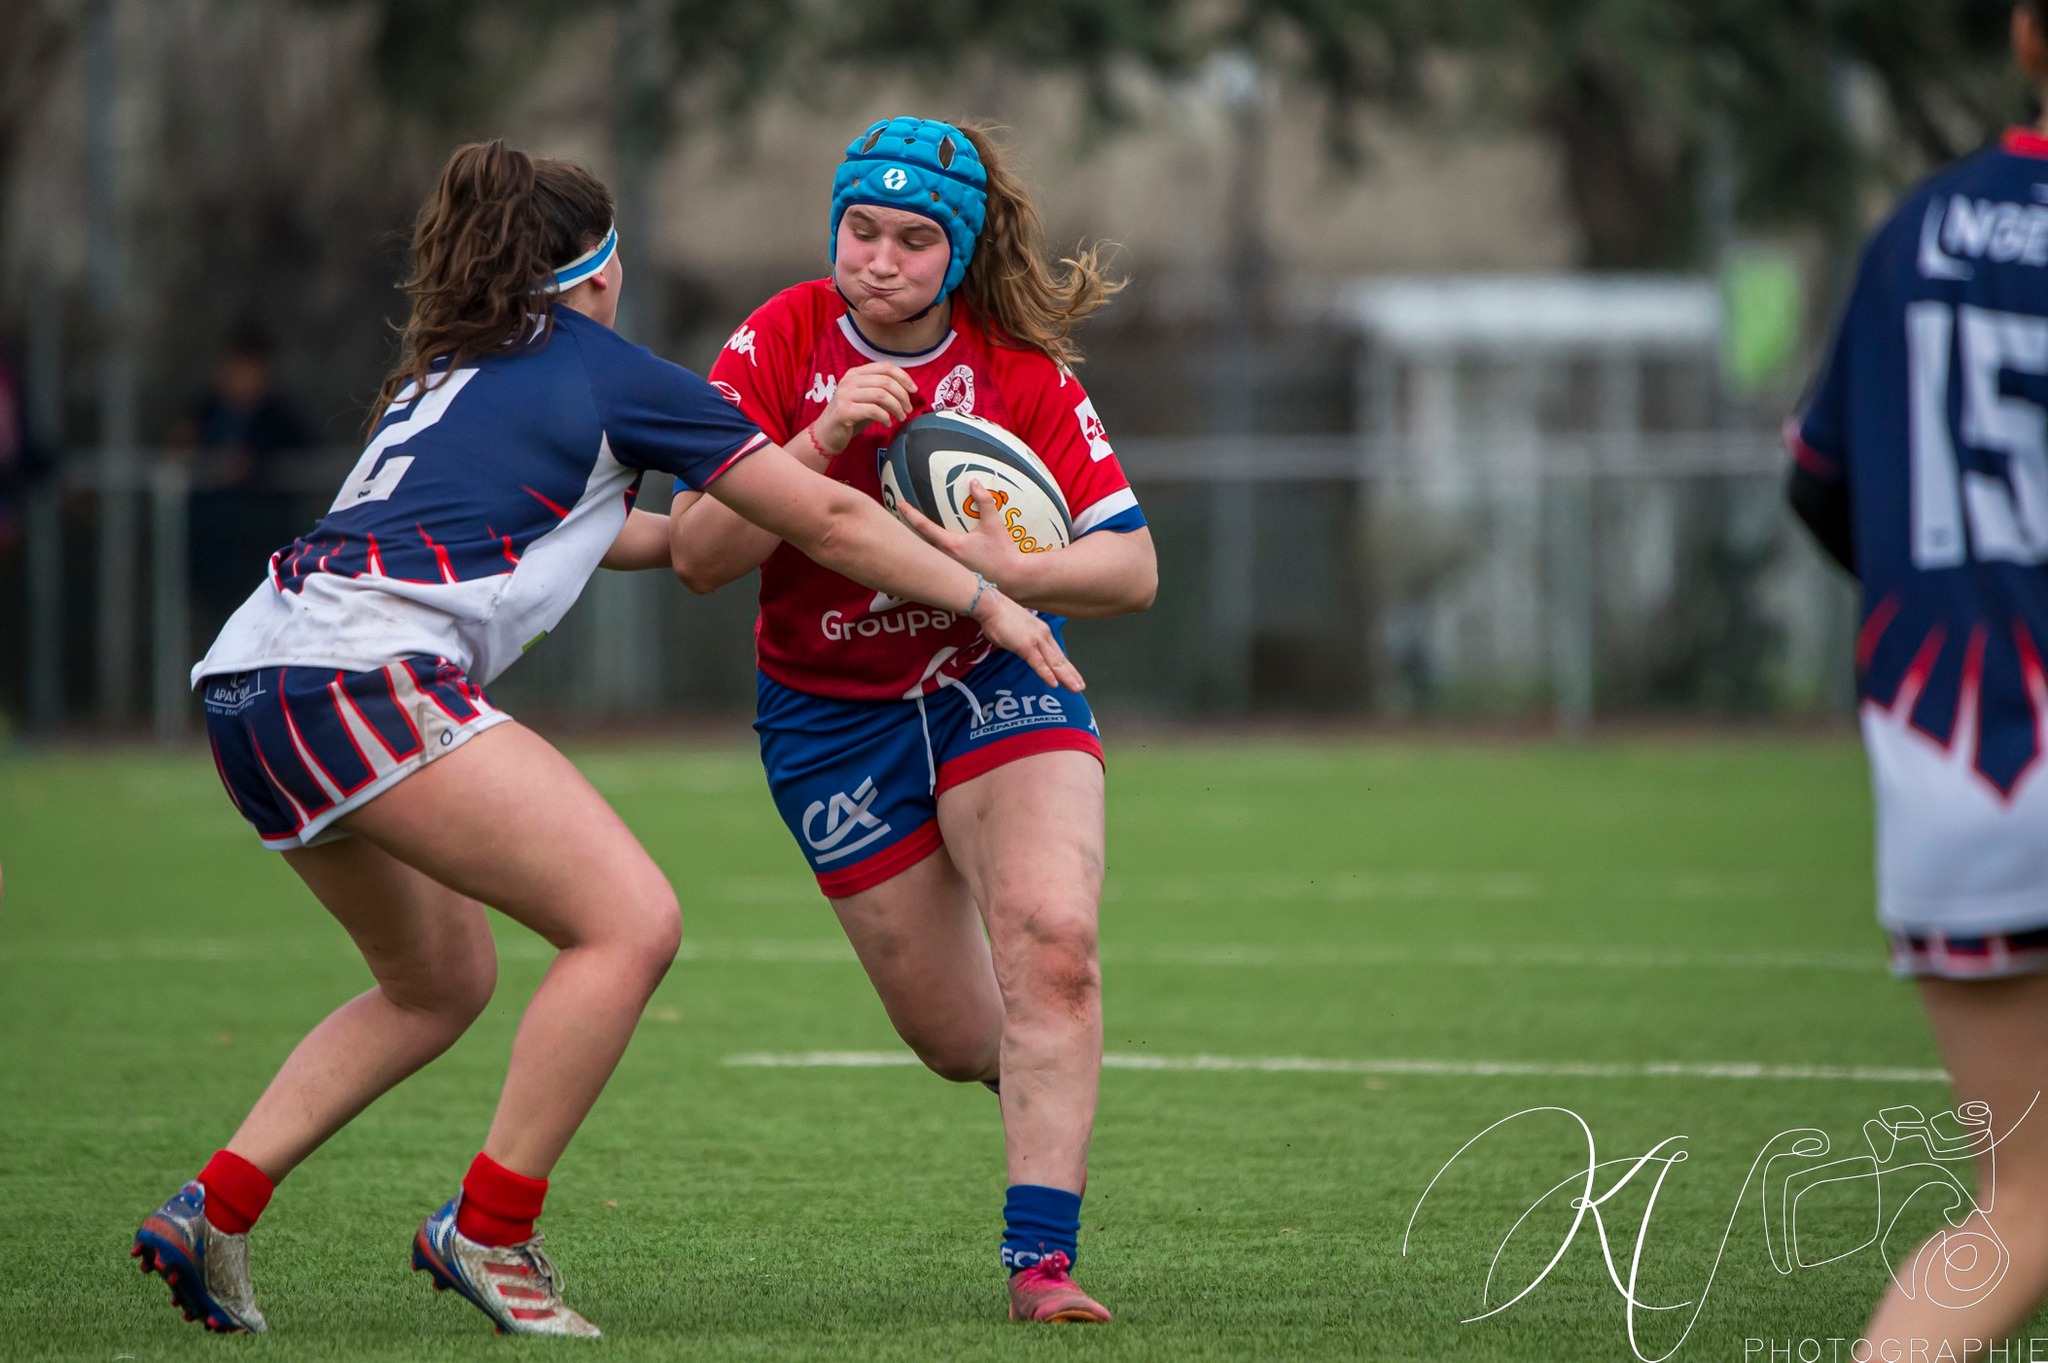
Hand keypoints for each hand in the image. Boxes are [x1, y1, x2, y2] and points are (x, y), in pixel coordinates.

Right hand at [813, 362, 917, 454]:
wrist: (826, 434)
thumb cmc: (851, 416)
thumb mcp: (867, 399)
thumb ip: (882, 391)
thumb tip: (907, 391)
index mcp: (856, 373)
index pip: (886, 367)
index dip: (904, 377)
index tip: (914, 390)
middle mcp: (849, 380)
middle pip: (886, 381)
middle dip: (902, 395)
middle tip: (908, 409)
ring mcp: (845, 394)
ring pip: (881, 395)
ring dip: (896, 407)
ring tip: (901, 417)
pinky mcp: (844, 410)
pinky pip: (873, 410)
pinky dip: (885, 417)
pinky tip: (887, 423)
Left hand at [897, 479, 1042, 592]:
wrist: (1012, 579)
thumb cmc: (1002, 553)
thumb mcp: (995, 524)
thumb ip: (984, 501)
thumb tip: (974, 482)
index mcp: (951, 545)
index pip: (924, 526)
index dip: (910, 513)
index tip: (899, 503)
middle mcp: (945, 558)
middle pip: (918, 542)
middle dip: (907, 530)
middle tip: (898, 518)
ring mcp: (948, 568)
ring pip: (926, 553)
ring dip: (916, 542)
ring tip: (908, 532)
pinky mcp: (954, 575)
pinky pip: (935, 562)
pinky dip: (927, 554)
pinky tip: (927, 550)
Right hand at [971, 587, 1084, 691]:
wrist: (991, 606)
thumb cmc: (999, 617)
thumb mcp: (1018, 631)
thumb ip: (1024, 642)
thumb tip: (1024, 650)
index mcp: (1042, 632)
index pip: (1057, 653)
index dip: (1067, 666)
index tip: (1074, 676)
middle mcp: (1043, 636)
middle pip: (1060, 659)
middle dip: (1071, 675)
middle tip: (1080, 687)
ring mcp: (1036, 641)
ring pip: (1054, 663)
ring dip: (1066, 677)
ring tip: (1075, 688)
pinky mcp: (1025, 646)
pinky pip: (1038, 663)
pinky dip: (1047, 674)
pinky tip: (1054, 683)